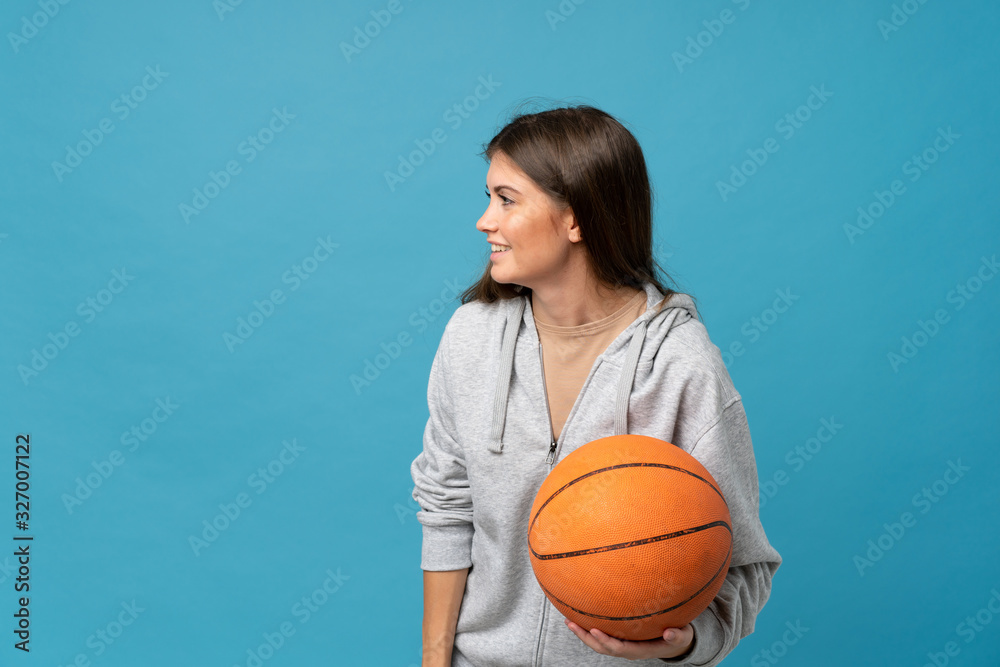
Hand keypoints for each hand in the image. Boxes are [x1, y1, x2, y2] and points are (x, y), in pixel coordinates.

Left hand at [564, 619, 693, 660]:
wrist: (675, 641)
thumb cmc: (678, 636)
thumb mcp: (682, 636)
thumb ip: (678, 635)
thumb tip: (671, 632)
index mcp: (640, 650)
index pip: (619, 648)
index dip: (606, 641)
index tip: (594, 630)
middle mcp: (628, 649)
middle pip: (602, 647)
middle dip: (586, 637)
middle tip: (572, 623)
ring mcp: (623, 644)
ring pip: (598, 643)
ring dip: (583, 633)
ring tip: (568, 620)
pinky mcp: (621, 638)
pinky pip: (602, 635)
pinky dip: (589, 628)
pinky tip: (580, 616)